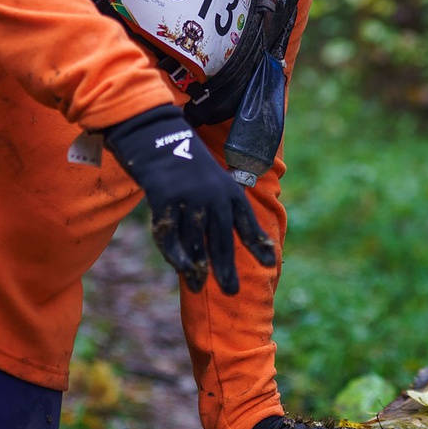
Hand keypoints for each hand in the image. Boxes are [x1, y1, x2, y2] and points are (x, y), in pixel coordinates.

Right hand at [104, 105, 276, 293]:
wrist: (158, 136)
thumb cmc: (187, 163)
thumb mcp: (214, 180)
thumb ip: (223, 207)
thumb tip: (232, 239)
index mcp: (230, 191)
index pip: (246, 223)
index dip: (257, 244)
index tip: (269, 263)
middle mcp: (213, 195)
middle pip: (220, 239)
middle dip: (225, 267)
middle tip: (232, 291)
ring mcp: (189, 197)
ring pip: (194, 241)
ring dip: (197, 266)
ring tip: (198, 286)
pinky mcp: (165, 198)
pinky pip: (170, 233)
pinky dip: (174, 253)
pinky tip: (179, 267)